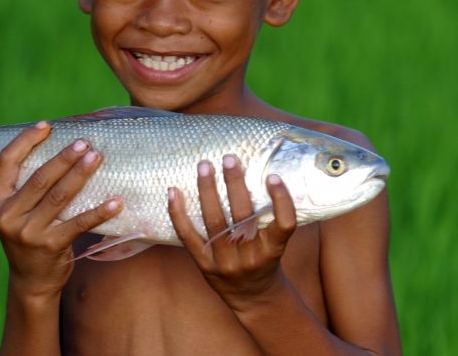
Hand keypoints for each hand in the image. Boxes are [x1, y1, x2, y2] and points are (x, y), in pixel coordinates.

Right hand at [0, 121, 122, 298]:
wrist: (30, 280)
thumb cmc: (28, 233)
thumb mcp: (15, 210)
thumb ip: (25, 185)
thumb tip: (58, 145)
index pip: (6, 161)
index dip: (25, 140)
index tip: (46, 125)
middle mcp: (7, 216)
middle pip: (39, 177)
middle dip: (64, 157)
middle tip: (84, 142)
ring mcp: (28, 233)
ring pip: (59, 196)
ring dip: (80, 174)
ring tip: (96, 157)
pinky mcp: (50, 246)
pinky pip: (78, 224)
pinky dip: (98, 212)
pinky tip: (115, 202)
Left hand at [167, 154, 296, 312]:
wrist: (254, 299)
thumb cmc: (266, 262)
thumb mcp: (277, 244)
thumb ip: (270, 217)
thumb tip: (265, 171)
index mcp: (273, 250)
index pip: (284, 225)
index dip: (281, 201)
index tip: (273, 176)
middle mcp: (250, 257)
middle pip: (243, 217)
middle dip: (235, 184)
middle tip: (230, 158)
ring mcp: (225, 262)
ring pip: (215, 222)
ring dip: (207, 190)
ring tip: (204, 166)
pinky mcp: (204, 265)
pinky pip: (188, 237)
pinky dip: (178, 214)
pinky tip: (173, 192)